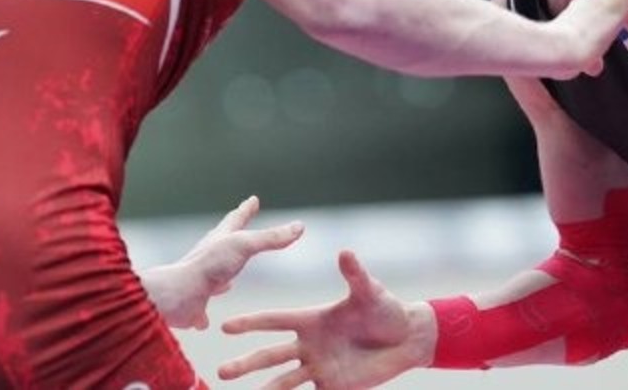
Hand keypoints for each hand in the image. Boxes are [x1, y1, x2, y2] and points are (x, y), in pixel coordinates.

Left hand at [138, 196, 302, 329]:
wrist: (177, 296)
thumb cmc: (208, 267)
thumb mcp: (244, 246)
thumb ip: (271, 238)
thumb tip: (300, 226)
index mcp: (220, 240)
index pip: (236, 219)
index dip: (246, 209)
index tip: (253, 199)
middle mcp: (209, 258)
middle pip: (223, 244)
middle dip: (233, 237)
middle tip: (239, 232)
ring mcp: (202, 281)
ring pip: (215, 276)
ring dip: (224, 276)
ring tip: (229, 280)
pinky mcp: (196, 305)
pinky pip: (203, 309)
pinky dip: (206, 313)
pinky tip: (207, 321)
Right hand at [218, 250, 431, 388]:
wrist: (406, 337)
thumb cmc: (385, 308)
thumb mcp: (369, 292)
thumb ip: (355, 275)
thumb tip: (345, 251)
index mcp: (311, 319)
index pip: (274, 321)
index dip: (250, 323)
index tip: (224, 327)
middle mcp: (309, 345)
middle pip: (271, 356)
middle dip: (246, 364)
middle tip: (222, 372)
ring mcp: (319, 367)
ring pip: (284, 381)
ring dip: (263, 389)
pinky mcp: (333, 386)